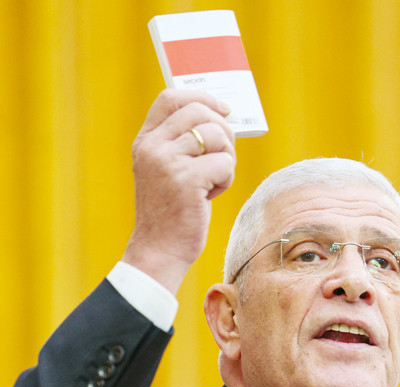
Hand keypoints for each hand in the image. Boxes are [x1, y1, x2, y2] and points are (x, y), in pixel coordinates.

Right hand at [122, 89, 235, 293]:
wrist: (159, 249)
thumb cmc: (173, 209)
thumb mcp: (169, 168)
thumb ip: (184, 141)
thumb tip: (223, 116)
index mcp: (146, 140)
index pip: (171, 98)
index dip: (202, 97)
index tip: (224, 109)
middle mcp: (152, 146)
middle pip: (202, 113)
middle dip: (224, 132)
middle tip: (223, 157)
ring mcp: (167, 161)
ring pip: (217, 136)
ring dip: (226, 159)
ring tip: (212, 181)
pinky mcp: (186, 179)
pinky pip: (225, 163)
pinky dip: (226, 180)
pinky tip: (210, 195)